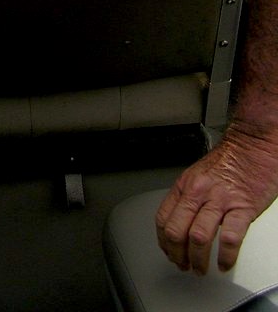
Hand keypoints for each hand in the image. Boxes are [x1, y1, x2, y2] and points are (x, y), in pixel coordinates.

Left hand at [155, 121, 277, 273]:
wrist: (252, 144)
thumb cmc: (229, 160)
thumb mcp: (198, 175)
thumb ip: (188, 196)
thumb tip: (180, 221)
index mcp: (185, 185)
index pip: (163, 218)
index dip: (163, 242)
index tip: (169, 252)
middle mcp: (198, 192)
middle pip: (176, 231)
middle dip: (177, 255)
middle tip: (184, 266)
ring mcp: (220, 200)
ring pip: (199, 237)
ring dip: (198, 260)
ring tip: (201, 269)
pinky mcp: (242, 207)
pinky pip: (230, 238)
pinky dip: (225, 256)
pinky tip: (225, 263)